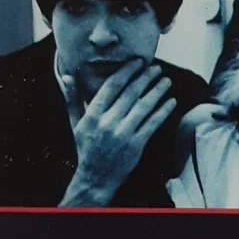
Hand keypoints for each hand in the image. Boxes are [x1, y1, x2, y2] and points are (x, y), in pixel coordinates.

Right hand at [59, 59, 176, 206]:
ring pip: (143, 107)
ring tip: (166, 81)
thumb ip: (73, 98)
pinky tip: (171, 102)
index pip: (112, 86)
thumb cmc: (86, 147)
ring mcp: (123, 134)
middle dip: (145, 78)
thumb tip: (68, 76)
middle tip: (156, 68)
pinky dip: (163, 111)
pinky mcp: (136, 144)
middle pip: (130, 94)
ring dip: (157, 92)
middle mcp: (107, 122)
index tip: (138, 61)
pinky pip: (152, 123)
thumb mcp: (76, 123)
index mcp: (93, 115)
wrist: (95, 177)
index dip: (127, 71)